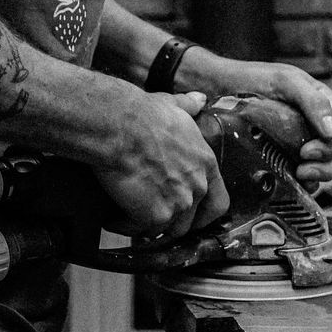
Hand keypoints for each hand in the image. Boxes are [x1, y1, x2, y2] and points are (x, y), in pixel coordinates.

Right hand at [94, 90, 229, 237]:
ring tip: (128, 217)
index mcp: (206, 164)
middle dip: (171, 224)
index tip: (191, 217)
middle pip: (190, 223)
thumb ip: (188, 107)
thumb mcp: (173, 105)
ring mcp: (178, 205)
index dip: (204, 214)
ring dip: (147, 227)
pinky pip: (139, 231)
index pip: (219, 203)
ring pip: (165, 231)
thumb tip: (198, 100)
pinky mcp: (155, 216)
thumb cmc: (144, 115)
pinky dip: (124, 226)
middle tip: (151, 218)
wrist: (120, 128)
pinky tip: (112, 216)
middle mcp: (197, 188)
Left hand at [182, 55, 331, 187]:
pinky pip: (300, 173)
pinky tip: (287, 182)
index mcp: (320, 106)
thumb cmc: (252, 78)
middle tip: (302, 171)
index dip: (328, 149)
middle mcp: (314, 125)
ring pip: (322, 167)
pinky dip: (300, 182)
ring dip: (315, 177)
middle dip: (324, 168)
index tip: (306, 153)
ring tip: (296, 177)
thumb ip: (312, 102)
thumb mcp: (285, 82)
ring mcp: (299, 141)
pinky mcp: (282, 155)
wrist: (216, 86)